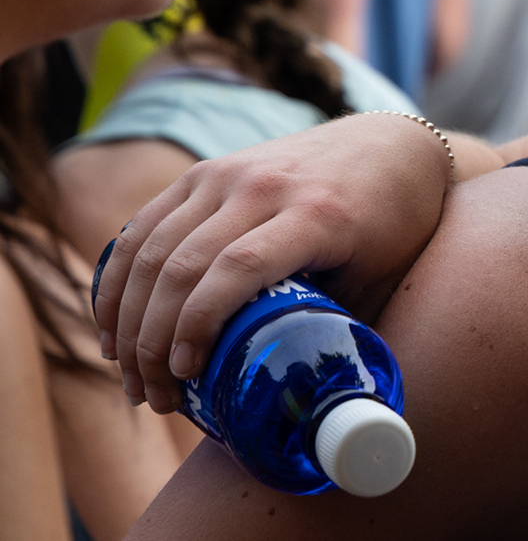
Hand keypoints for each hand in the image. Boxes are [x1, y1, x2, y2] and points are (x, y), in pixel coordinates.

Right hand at [93, 112, 456, 413]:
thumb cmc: (395, 223)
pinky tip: (115, 324)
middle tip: (154, 396)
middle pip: (183, 266)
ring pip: (151, 248)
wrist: (391, 145)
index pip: (239, 268)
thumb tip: (304, 401)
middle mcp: (265, 186)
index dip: (199, 325)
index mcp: (317, 213)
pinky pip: (145, 225)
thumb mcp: (383, 275)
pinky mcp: (206, 172)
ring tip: (131, 375)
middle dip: (153, 342)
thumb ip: (342, 325)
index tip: (186, 375)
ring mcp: (229, 174)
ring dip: (127, 318)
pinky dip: (119, 277)